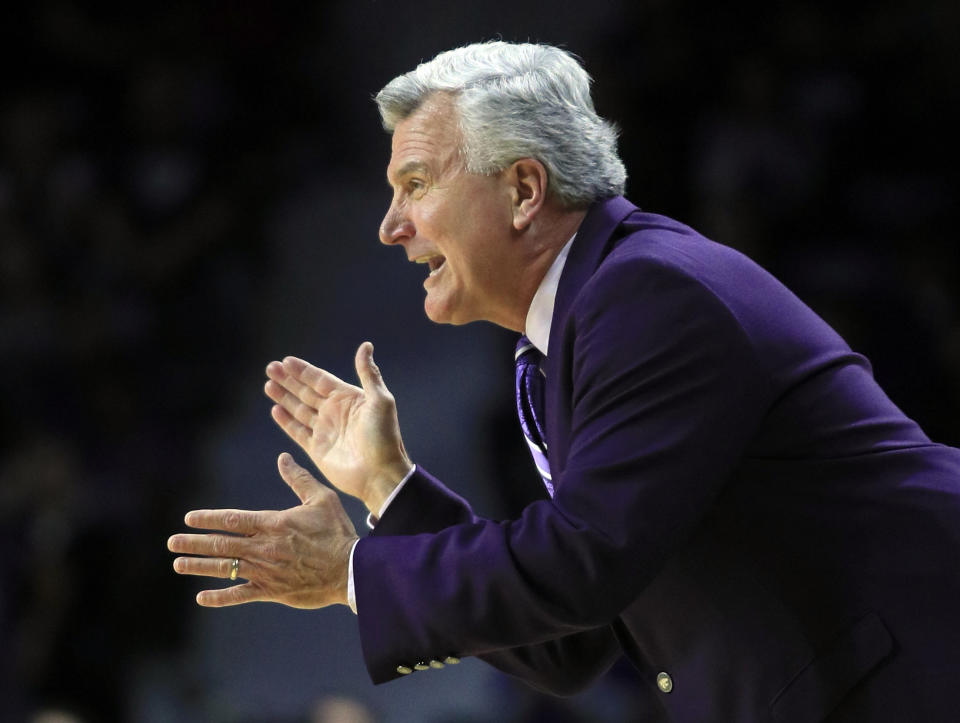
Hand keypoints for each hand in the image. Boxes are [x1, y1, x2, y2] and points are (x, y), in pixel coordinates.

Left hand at [168, 453, 357, 607]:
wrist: (350, 570)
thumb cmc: (337, 532)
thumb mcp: (321, 498)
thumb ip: (298, 478)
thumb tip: (282, 457)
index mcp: (273, 523)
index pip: (232, 519)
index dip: (208, 518)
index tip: (189, 518)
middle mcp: (264, 548)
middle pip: (221, 544)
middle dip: (194, 542)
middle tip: (172, 542)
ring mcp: (265, 571)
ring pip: (225, 568)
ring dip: (199, 566)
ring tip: (177, 564)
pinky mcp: (272, 591)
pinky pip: (240, 595)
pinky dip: (220, 597)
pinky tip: (202, 596)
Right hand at [264, 342, 411, 513]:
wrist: (380, 474)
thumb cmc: (384, 437)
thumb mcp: (380, 401)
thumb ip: (369, 374)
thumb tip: (366, 345)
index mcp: (348, 399)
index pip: (320, 379)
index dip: (303, 370)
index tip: (286, 361)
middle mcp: (335, 412)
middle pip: (306, 391)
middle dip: (288, 380)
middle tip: (270, 368)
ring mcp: (325, 430)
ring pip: (299, 409)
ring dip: (284, 397)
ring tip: (268, 384)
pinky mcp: (317, 449)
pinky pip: (298, 431)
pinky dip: (286, 421)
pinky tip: (275, 410)